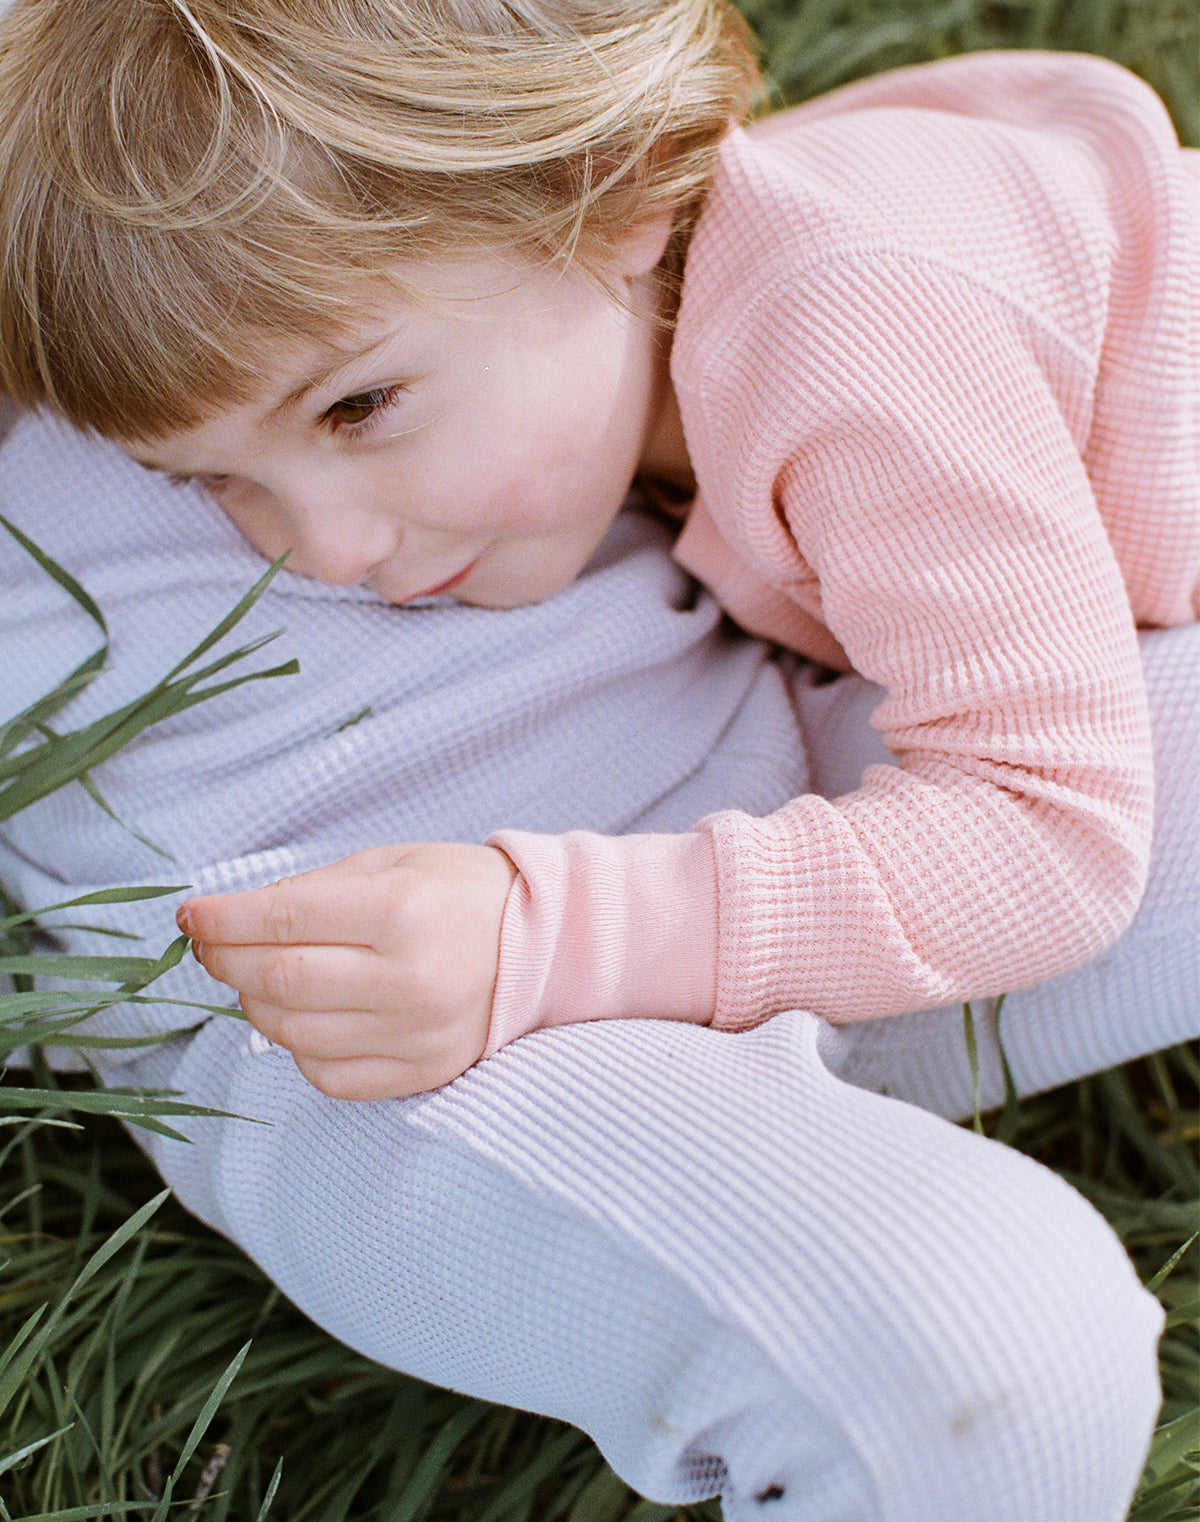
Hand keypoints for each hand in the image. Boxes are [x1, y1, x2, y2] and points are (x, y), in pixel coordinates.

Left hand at [176, 843, 517, 1099]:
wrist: (547, 942)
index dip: (221, 919)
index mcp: (401, 910)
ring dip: (256, 1004)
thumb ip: (310, 890)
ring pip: (293, 1033)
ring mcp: (416, 1033)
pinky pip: (330, 1075)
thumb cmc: (460, 893)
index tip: (190, 916)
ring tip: (260, 977)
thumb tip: (229, 920)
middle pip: (277, 979)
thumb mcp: (391, 864)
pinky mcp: (422, 1072)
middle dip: (227, 961)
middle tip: (212, 946)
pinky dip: (299, 1049)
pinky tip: (305, 1017)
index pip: (280, 919)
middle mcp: (407, 978)